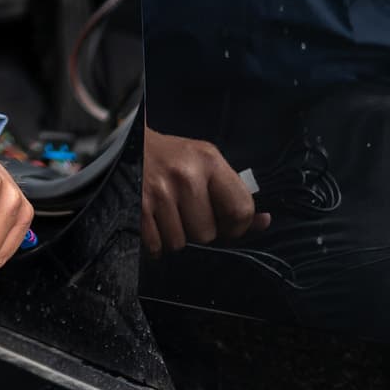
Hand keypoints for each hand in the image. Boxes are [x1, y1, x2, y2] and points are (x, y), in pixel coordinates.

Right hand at [141, 126, 270, 254]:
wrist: (125, 143)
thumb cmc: (170, 156)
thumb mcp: (204, 162)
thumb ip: (233, 193)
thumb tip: (264, 222)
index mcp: (208, 161)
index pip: (240, 210)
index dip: (236, 228)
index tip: (225, 226)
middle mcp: (185, 175)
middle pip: (207, 234)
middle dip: (197, 233)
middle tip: (186, 215)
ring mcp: (158, 192)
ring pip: (180, 244)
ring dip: (174, 238)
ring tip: (167, 217)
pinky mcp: (136, 207)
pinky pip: (155, 246)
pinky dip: (155, 243)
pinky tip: (153, 224)